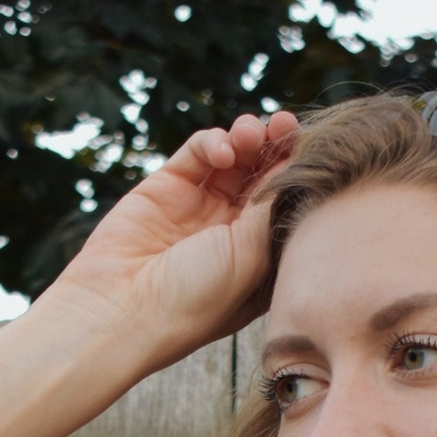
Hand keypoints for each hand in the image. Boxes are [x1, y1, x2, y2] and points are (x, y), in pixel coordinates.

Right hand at [53, 109, 299, 364]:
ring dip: (247, 137)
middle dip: (277, 145)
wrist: (123, 311)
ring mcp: (201, 208)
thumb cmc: (195, 301)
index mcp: (261, 258)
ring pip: (235, 157)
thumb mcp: (250, 257)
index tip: (313, 148)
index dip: (300, 172)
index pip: (287, 203)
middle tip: (284, 126)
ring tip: (250, 135)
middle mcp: (233, 232)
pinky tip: (222, 152)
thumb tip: (295, 161)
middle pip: (264, 174)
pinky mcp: (168, 187)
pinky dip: (214, 142)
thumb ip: (272, 206)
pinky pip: (199, 151)